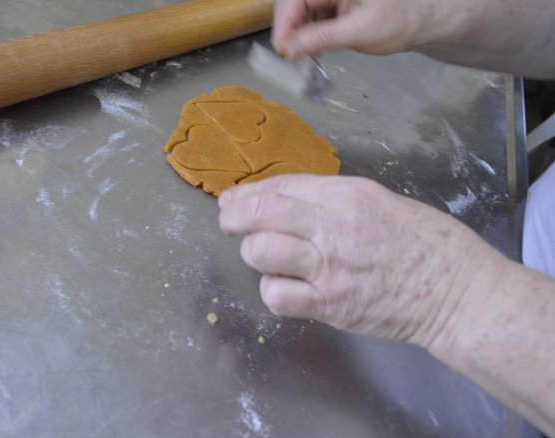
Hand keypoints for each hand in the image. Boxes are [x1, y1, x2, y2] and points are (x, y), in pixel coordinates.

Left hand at [218, 174, 500, 347]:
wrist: (456, 291)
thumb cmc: (425, 241)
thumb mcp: (378, 200)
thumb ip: (330, 198)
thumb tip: (283, 199)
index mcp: (346, 196)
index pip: (280, 186)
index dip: (247, 193)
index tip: (233, 200)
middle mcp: (332, 227)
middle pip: (259, 215)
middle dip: (234, 218)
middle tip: (231, 224)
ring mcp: (329, 269)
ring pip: (260, 253)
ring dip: (256, 254)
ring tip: (269, 258)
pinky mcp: (330, 306)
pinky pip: (277, 296)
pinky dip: (274, 290)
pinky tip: (286, 286)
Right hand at [272, 0, 440, 58]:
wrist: (422, 20)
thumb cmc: (399, 21)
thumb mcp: (359, 31)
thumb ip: (322, 38)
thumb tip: (290, 49)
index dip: (283, 23)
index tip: (282, 49)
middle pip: (293, 4)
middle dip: (287, 29)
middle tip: (288, 57)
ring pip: (298, 12)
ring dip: (294, 34)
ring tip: (298, 57)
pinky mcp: (330, 4)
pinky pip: (309, 17)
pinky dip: (305, 35)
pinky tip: (308, 50)